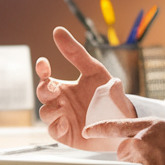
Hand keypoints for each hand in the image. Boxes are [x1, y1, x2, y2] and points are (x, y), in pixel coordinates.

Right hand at [35, 27, 133, 150]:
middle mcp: (60, 102)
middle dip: (44, 90)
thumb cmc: (109, 95)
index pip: (45, 76)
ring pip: (44, 113)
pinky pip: (53, 131)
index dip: (41, 69)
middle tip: (54, 88)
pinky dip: (56, 126)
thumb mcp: (94, 71)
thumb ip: (76, 53)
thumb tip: (57, 30)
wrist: (124, 122)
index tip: (43, 63)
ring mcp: (61, 118)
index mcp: (64, 87)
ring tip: (63, 108)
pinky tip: (65, 123)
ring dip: (50, 109)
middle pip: (41, 94)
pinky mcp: (66, 134)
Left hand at [83, 119, 164, 164]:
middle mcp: (143, 141)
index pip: (117, 126)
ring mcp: (143, 160)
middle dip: (132, 157)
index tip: (87, 131)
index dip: (100, 128)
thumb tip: (147, 134)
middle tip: (152, 162)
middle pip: (123, 151)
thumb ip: (156, 130)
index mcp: (150, 126)